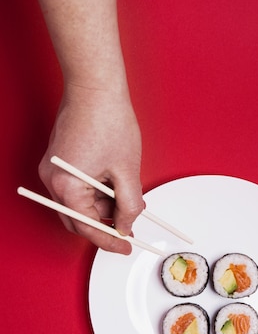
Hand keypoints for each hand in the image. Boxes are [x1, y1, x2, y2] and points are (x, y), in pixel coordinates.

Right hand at [39, 84, 143, 253]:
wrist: (95, 86)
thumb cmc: (108, 120)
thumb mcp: (127, 171)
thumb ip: (129, 205)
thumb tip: (126, 225)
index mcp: (67, 186)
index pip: (87, 227)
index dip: (109, 241)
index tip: (125, 247)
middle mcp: (53, 180)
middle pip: (78, 220)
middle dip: (105, 226)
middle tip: (128, 232)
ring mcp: (53, 170)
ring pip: (79, 205)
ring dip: (103, 208)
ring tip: (129, 201)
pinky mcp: (59, 162)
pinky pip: (77, 189)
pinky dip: (96, 194)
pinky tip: (116, 188)